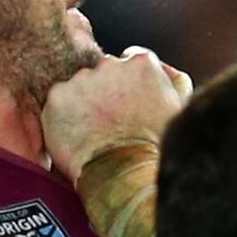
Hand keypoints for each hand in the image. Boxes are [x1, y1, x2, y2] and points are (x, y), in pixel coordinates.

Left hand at [42, 46, 192, 183]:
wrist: (125, 175)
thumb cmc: (158, 146)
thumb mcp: (180, 106)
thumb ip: (174, 78)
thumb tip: (162, 67)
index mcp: (143, 63)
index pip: (132, 60)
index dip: (131, 84)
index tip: (130, 103)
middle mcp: (110, 64)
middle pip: (105, 72)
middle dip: (108, 90)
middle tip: (113, 121)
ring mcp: (81, 79)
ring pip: (81, 87)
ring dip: (85, 103)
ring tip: (96, 133)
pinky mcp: (57, 97)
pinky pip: (59, 103)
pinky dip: (65, 117)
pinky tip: (80, 136)